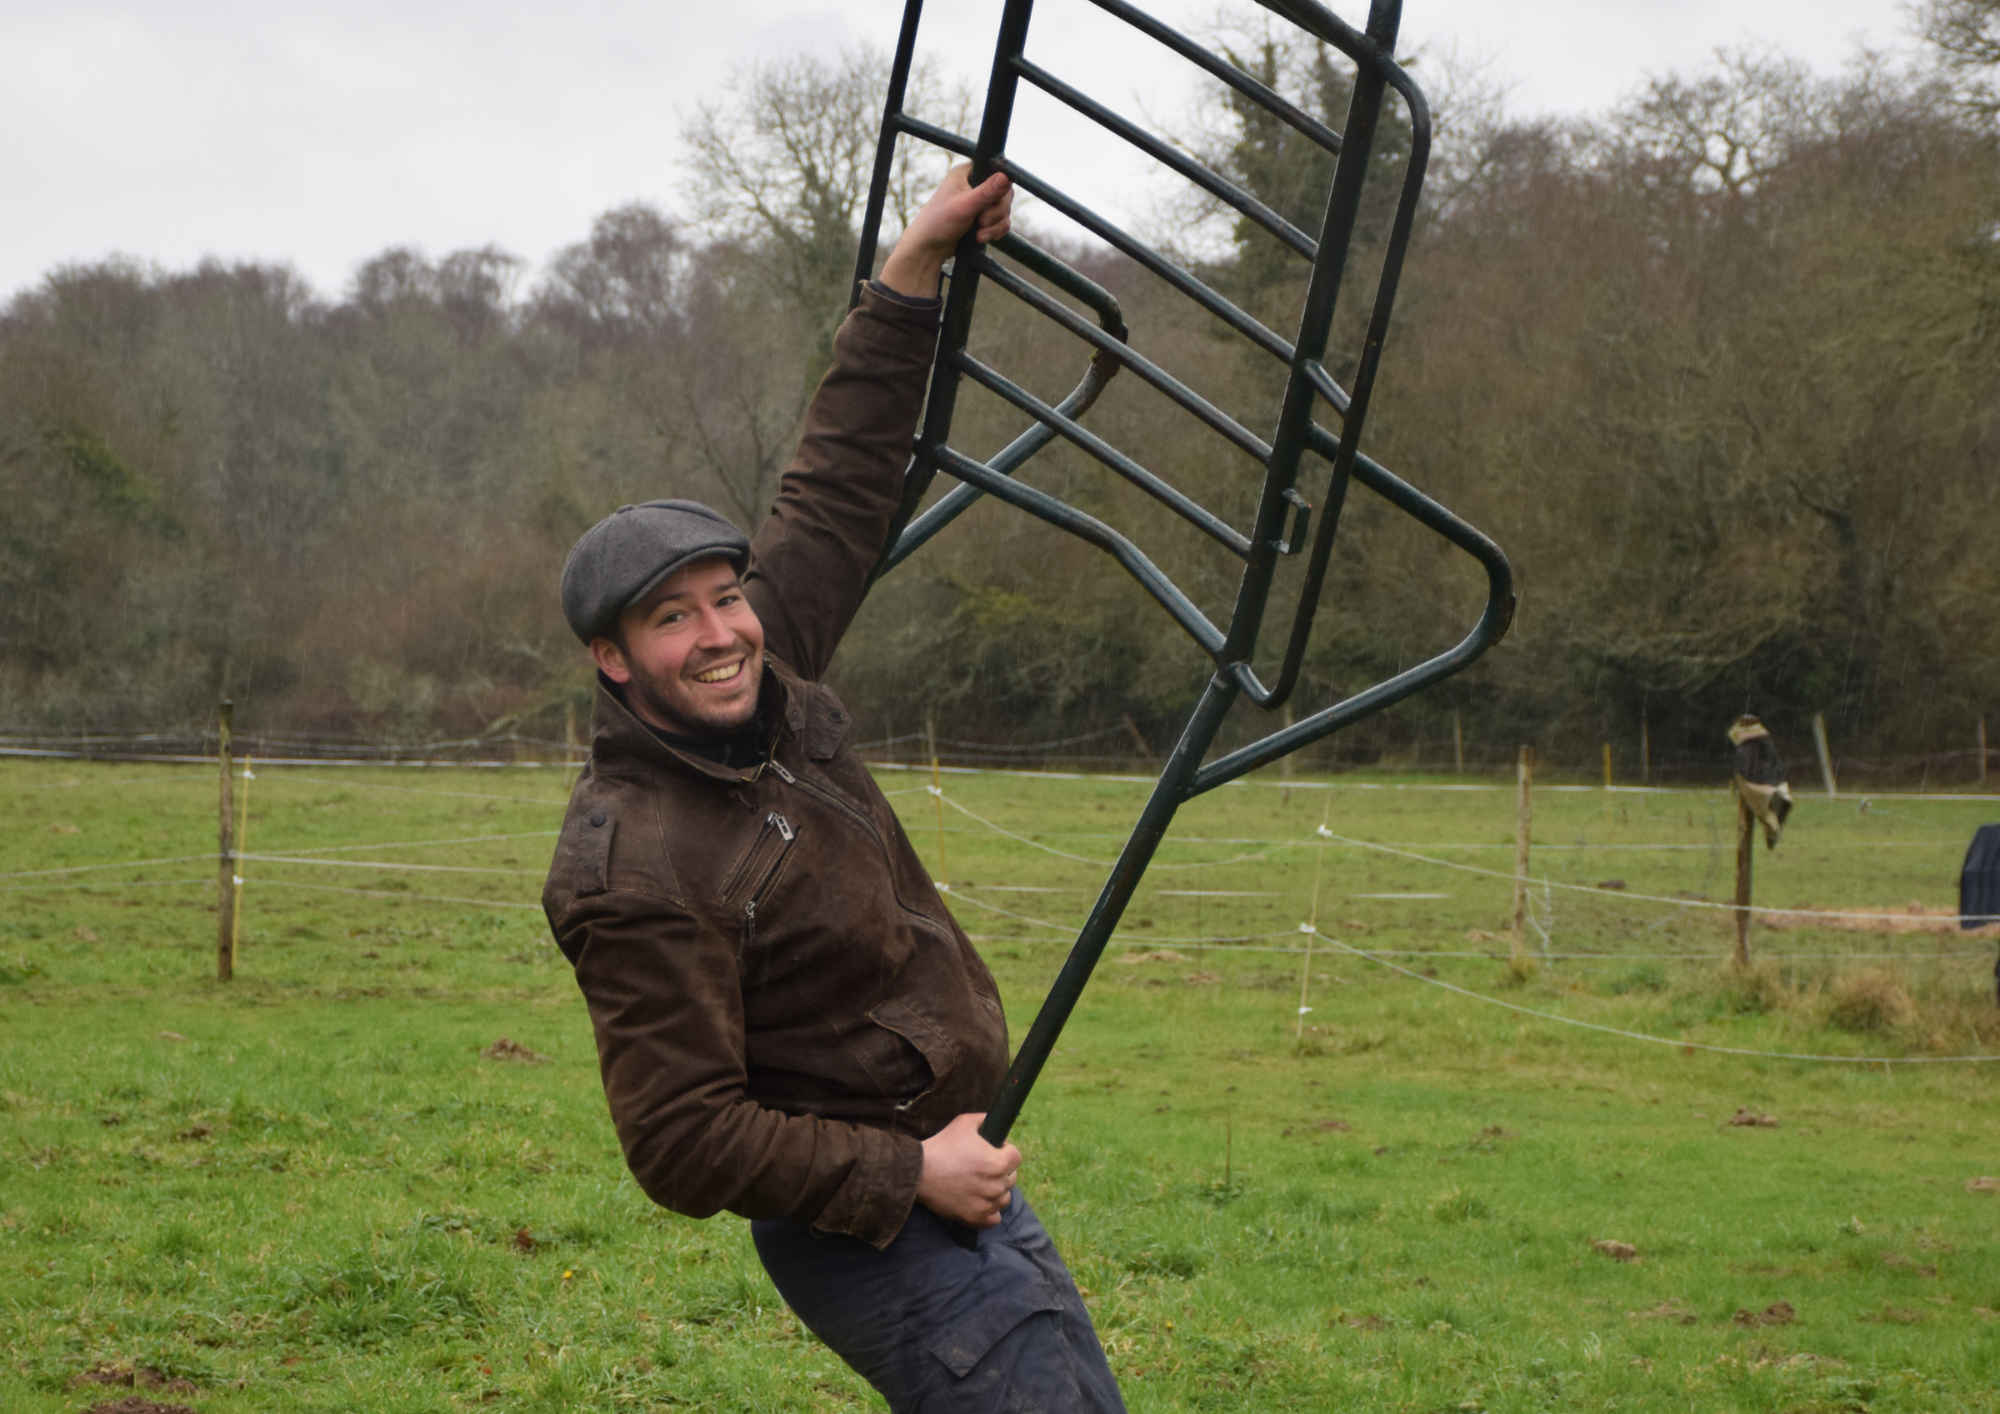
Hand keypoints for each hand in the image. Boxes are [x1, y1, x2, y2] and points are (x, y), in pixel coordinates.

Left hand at [878, 164, 1013, 299]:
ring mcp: (979, 201)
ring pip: (1004, 210)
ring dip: (996, 224)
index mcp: (967, 172)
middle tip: (981, 222)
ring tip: (979, 234)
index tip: (994, 202)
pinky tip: (981, 238)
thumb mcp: (964, 206)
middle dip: (997, 212)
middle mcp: (975, 184)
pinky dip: (995, 231)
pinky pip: (1001, 222)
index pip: (997, 171)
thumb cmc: (939, 222)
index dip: (1001, 188)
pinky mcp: (983, 217)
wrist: (929, 248)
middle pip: (1005, 194)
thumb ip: (986, 192)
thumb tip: (1006, 177)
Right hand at [915, 1112, 1020, 1226]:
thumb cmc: (942, 1146)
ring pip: (1004, 1198)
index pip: (1016, 1157)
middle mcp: (997, 1186)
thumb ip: (985, 1119)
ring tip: (980, 1183)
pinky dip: (990, 1211)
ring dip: (997, 1190)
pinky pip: (994, 1218)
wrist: (919, 1173)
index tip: (992, 1150)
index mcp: (998, 1163)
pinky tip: (980, 1201)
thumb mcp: (964, 1123)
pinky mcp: (975, 1218)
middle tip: (982, 1166)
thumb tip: (995, 1121)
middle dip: (1001, 1170)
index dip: (1005, 1150)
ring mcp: (987, 1204)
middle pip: (1011, 1177)